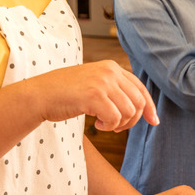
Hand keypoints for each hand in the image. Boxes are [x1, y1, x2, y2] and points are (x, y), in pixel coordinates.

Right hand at [28, 60, 156, 131]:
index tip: (154, 122)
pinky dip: (109, 127)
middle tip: (115, 127)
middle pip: (138, 102)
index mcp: (111, 67)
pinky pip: (115, 118)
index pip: (140, 88)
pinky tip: (96, 125)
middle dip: (132, 120)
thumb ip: (114, 90)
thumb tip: (140, 109)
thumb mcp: (93, 84)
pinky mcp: (94, 95)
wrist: (40, 95)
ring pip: (128, 111)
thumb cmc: (65, 94)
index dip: (149, 107)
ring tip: (103, 125)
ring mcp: (102, 82)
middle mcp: (110, 71)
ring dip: (118, 125)